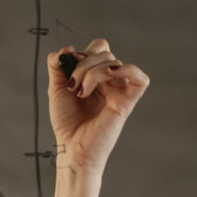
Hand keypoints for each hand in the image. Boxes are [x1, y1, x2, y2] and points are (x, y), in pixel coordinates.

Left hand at [47, 40, 149, 171]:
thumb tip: (68, 48)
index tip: (68, 72)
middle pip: (106, 52)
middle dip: (84, 64)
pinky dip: (128, 70)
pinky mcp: (127, 103)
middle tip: (73, 86)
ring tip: (81, 93)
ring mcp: (119, 91)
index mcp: (96, 76)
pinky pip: (141, 79)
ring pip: (114, 62)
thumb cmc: (67, 123)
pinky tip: (110, 75)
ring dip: (92, 72)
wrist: (71, 148)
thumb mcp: (56, 88)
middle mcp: (110, 82)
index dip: (83, 53)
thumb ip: (57, 65)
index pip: (98, 48)